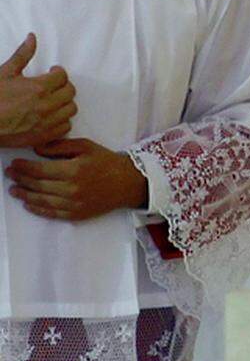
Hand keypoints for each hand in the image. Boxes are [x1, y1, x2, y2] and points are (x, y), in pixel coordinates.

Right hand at [0, 35, 76, 148]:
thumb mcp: (5, 72)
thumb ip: (23, 55)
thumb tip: (32, 38)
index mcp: (38, 88)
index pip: (62, 76)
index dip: (58, 71)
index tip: (53, 72)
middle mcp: (46, 106)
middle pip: (70, 92)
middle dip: (63, 85)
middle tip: (54, 84)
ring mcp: (46, 124)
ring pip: (70, 110)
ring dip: (65, 103)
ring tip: (54, 100)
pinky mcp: (43, 137)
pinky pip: (65, 128)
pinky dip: (62, 121)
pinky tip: (51, 116)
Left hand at [7, 137, 148, 222]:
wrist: (127, 183)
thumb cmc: (106, 162)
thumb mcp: (85, 146)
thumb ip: (59, 146)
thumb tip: (36, 149)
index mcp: (73, 170)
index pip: (40, 169)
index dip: (24, 167)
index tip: (14, 163)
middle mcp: (72, 189)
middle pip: (38, 185)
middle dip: (20, 179)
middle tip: (10, 174)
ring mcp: (74, 204)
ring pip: (42, 201)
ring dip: (24, 195)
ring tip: (13, 190)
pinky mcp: (77, 215)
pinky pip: (52, 214)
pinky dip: (38, 209)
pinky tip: (28, 204)